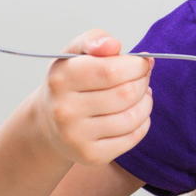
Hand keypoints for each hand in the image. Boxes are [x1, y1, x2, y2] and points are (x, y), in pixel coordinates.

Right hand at [33, 29, 154, 165]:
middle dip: (143, 81)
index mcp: (61, 79)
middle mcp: (65, 110)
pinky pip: (132, 137)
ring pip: (133, 117)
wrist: (49, 122)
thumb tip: (112, 45)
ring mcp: (76, 136)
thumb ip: (95, 40)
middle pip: (126, 94)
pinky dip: (142, 123)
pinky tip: (134, 114)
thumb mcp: (75, 53)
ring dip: (146, 102)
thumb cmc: (69, 82)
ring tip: (141, 94)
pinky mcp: (90, 155)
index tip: (142, 62)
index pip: (112, 70)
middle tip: (142, 77)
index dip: (136, 65)